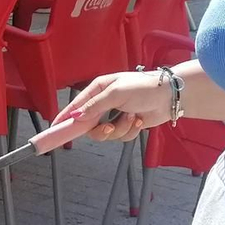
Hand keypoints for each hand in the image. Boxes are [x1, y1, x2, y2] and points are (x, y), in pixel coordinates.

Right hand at [56, 70, 173, 141]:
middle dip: (101, 128)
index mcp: (97, 90)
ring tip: (132, 117)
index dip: (65, 118)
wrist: (170, 96)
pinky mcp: (126, 125)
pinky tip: (138, 121)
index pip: (75, 107)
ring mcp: (115, 115)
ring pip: (106, 134)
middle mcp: (104, 103)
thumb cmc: (144, 87)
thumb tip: (76, 116)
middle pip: (89, 125)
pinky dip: (130, 131)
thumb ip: (94, 106)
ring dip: (120, 128)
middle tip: (109, 127)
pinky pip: (120, 137)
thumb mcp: (115, 93)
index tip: (54, 130)